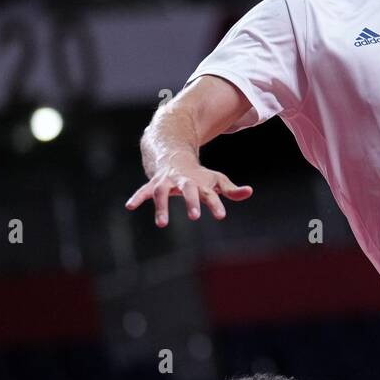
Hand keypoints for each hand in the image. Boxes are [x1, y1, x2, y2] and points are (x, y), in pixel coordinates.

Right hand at [125, 160, 252, 226]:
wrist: (174, 155)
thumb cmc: (199, 174)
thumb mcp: (217, 180)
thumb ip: (232, 190)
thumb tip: (249, 192)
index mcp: (200, 184)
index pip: (211, 195)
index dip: (215, 205)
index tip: (220, 216)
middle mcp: (184, 182)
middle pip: (188, 190)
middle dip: (191, 202)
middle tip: (195, 217)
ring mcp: (167, 182)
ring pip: (163, 192)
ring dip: (162, 207)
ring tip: (162, 224)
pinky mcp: (154, 183)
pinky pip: (144, 191)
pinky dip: (137, 197)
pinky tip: (129, 206)